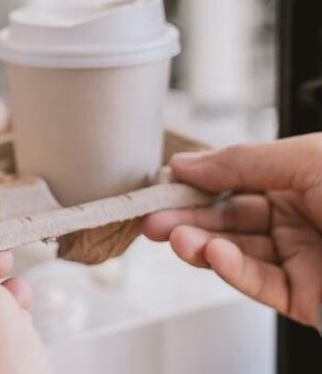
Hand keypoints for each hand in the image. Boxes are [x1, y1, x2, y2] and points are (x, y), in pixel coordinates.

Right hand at [144, 135, 321, 326]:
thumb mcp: (310, 159)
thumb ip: (243, 161)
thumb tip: (189, 163)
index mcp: (305, 176)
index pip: (236, 177)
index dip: (197, 179)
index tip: (163, 180)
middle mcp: (302, 216)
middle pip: (230, 215)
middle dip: (188, 216)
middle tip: (152, 217)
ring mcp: (304, 258)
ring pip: (238, 250)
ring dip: (202, 244)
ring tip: (175, 238)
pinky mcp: (306, 297)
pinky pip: (260, 282)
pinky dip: (232, 270)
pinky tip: (215, 255)